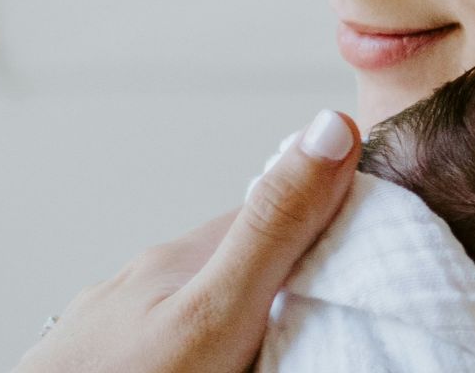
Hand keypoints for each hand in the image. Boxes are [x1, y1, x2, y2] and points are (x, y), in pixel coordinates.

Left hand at [12, 109, 359, 372]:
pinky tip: (203, 358)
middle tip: (341, 292)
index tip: (382, 223)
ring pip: (194, 298)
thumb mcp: (216, 311)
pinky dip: (196, 342)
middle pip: (236, 256)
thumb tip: (329, 124)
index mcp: (180, 258)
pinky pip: (161, 338)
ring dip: (238, 308)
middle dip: (286, 264)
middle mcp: (143, 280)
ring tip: (277, 334)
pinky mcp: (92, 361)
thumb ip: (273, 229)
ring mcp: (112, 324)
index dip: (330, 209)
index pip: (275, 210)